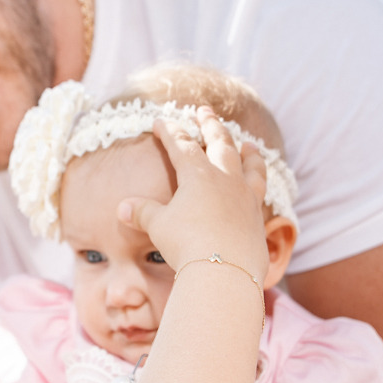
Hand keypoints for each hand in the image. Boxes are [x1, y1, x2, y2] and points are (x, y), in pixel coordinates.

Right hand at [119, 107, 269, 284]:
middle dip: (210, 124)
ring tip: (249, 146)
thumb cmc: (187, 245)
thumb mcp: (159, 227)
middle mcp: (225, 178)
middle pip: (219, 142)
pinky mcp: (257, 217)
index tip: (160, 121)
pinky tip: (256, 187)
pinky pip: (260, 192)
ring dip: (248, 153)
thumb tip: (122, 208)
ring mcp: (245, 196)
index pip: (181, 144)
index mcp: (197, 174)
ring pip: (250, 165)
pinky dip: (258, 184)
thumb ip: (143, 213)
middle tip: (205, 111)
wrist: (224, 271)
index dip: (169, 131)